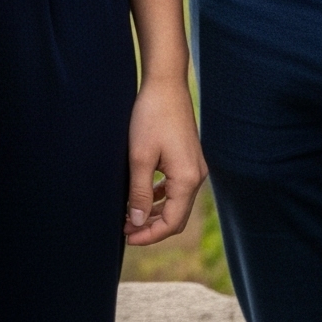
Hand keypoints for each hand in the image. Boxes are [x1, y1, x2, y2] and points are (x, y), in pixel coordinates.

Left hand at [125, 72, 205, 246]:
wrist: (166, 84)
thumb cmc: (151, 116)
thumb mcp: (140, 156)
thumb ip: (139, 191)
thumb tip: (136, 221)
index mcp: (187, 180)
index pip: (172, 223)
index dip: (150, 234)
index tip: (128, 237)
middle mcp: (196, 177)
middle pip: (177, 216)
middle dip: (152, 226)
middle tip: (126, 230)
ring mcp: (194, 168)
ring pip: (176, 202)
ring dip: (155, 211)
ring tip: (130, 216)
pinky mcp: (187, 158)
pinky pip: (175, 187)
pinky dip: (160, 196)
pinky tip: (142, 195)